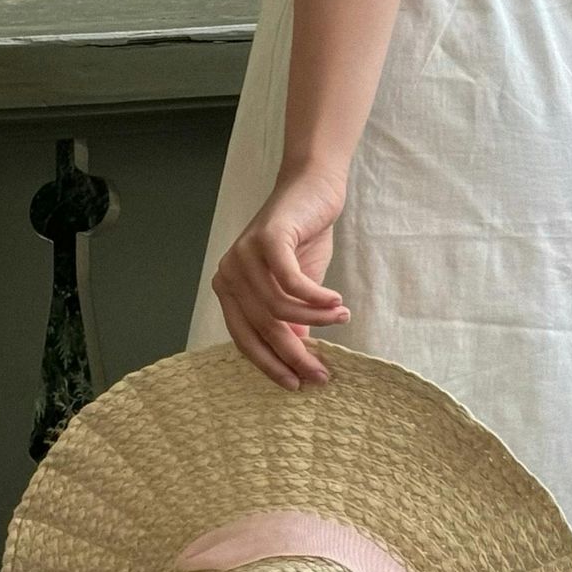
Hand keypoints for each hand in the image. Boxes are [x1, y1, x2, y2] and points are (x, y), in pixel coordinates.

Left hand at [211, 162, 351, 389]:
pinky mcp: (269, 238)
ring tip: (342, 318)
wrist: (312, 187)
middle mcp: (229, 273)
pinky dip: (316, 298)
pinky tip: (336, 301)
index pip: (245, 339)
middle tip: (323, 374)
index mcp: (229, 289)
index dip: (271, 365)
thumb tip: (296, 362)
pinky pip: (291, 282)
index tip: (298, 384)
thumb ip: (290, 322)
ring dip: (316, 319)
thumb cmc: (303, 238)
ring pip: (278, 308)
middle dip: (295, 355)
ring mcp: (245, 255)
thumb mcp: (295, 288)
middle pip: (263, 327)